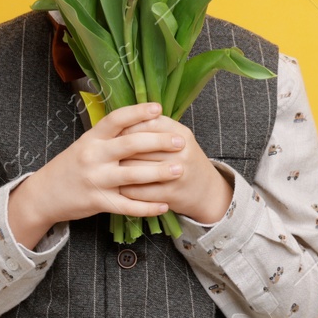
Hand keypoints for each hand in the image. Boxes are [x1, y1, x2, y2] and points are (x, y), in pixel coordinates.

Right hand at [7, 103, 182, 248]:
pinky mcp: (98, 202)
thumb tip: (143, 120)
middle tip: (180, 141)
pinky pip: (127, 206)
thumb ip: (110, 135)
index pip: (116, 119)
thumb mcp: (86, 144)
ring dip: (159, 173)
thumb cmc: (72, 165)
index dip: (137, 112)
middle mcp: (93, 156)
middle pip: (130, 145)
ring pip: (132, 175)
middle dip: (158, 142)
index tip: (158, 108)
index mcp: (92, 138)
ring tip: (180, 169)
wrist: (44, 194)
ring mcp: (96, 180)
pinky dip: (147, 207)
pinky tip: (165, 205)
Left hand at [119, 113, 234, 224]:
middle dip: (119, 151)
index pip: (146, 124)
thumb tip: (120, 124)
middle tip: (110, 154)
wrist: (207, 191)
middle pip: (136, 146)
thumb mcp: (178, 138)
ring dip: (119, 170)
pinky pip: (138, 191)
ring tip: (112, 169)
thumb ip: (154, 127)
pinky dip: (126, 189)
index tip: (116, 134)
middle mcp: (181, 151)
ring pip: (134, 169)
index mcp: (180, 133)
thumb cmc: (184, 160)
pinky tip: (121, 187)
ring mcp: (176, 174)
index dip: (126, 129)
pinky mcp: (170, 194)